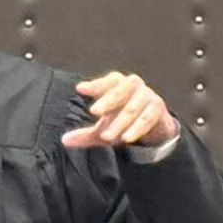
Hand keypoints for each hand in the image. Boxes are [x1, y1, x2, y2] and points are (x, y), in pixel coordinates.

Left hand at [63, 73, 179, 149]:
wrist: (155, 127)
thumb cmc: (124, 121)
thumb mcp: (104, 128)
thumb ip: (85, 134)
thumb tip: (64, 140)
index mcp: (117, 84)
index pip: (106, 81)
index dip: (95, 85)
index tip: (80, 89)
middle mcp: (133, 85)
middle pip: (120, 90)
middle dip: (107, 101)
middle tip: (94, 111)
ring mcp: (147, 95)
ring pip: (132, 107)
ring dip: (119, 122)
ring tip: (106, 136)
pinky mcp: (157, 109)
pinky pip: (147, 118)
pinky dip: (136, 128)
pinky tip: (126, 138)